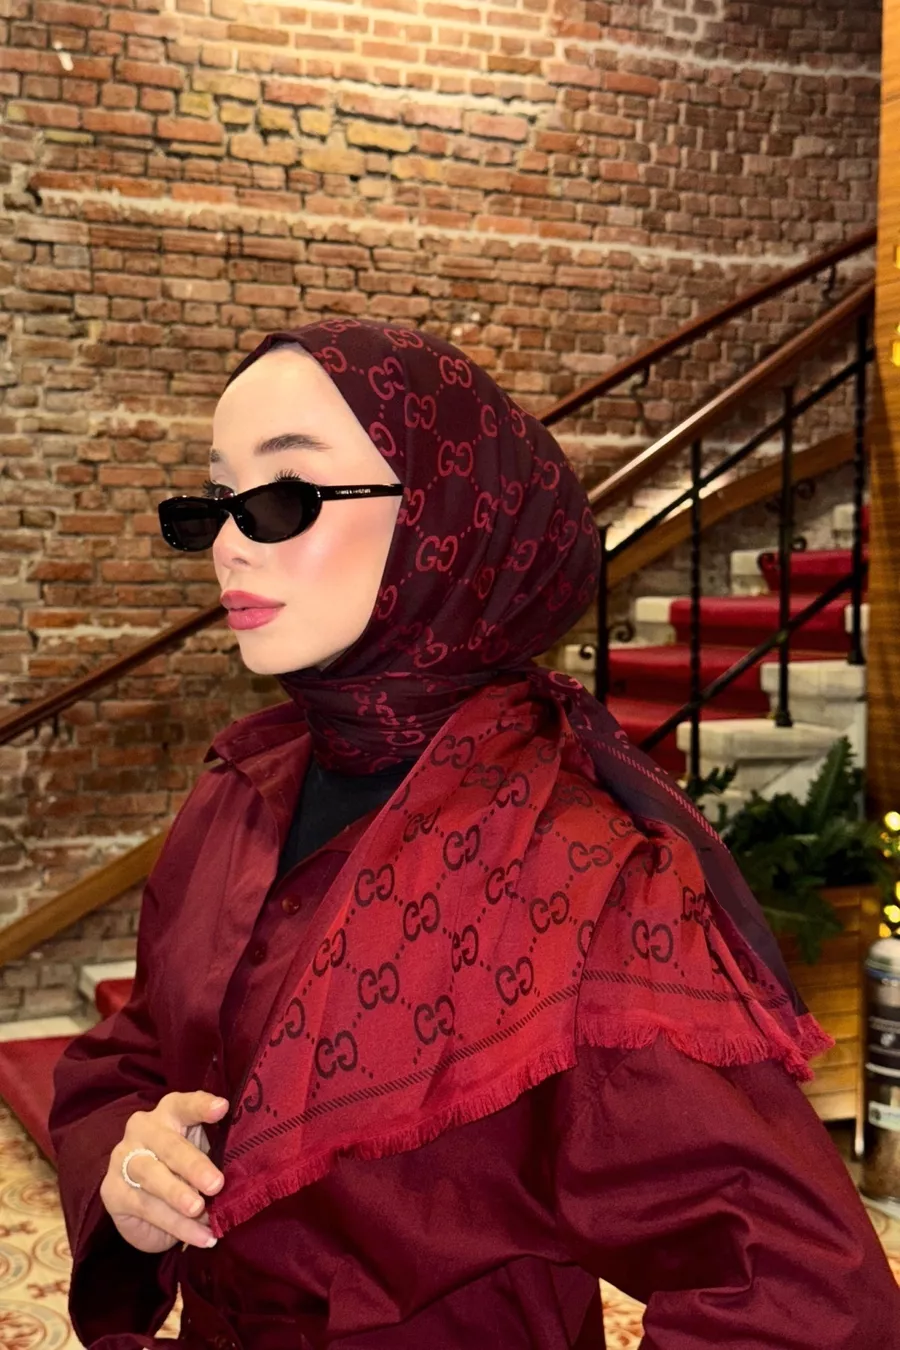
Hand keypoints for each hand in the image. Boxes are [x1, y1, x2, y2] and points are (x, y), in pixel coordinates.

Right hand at [100, 1091, 228, 1253]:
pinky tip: (201, 1237)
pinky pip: (147, 1208)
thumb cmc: (182, 1168)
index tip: (222, 1108)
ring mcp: (123, 1158)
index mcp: (169, 1113)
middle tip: (216, 1184)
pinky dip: (177, 1226)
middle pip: (169, 1145)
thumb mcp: (200, 1155)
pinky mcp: (112, 1191)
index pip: (184, 1104)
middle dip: (193, 1165)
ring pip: (153, 1176)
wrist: (144, 1204)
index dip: (202, 1106)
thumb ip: (215, 1156)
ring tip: (200, 1211)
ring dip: (179, 1196)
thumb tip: (242, 1174)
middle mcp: (142, 1129)